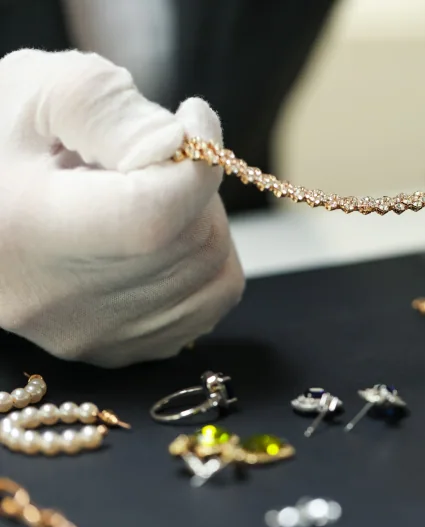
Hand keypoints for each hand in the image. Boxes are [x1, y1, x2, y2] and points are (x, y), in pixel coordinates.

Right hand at [0, 49, 244, 366]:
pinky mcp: (116, 348)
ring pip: (214, 272)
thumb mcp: (45, 91)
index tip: (191, 117)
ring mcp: (91, 333)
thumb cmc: (1, 136)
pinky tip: (161, 234)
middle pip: (193, 240)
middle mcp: (60, 301)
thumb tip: (184, 145)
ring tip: (152, 192)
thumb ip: (114, 109)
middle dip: (197, 184)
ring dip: (204, 220)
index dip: (196, 159)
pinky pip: (209, 304)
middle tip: (158, 156)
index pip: (155, 215)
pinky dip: (205, 261)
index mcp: (31, 231)